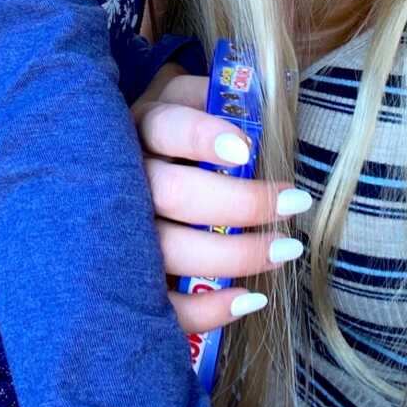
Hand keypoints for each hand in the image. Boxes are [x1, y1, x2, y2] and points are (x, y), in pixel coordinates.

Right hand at [134, 71, 310, 333]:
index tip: (245, 149)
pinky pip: (161, 305)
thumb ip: (216, 96)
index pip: (165, 128)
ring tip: (287, 250)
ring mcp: (118, 235)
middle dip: (241, 203)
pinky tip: (248, 300)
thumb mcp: (185, 101)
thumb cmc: (172, 135)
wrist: (113, 172)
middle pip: (175, 194)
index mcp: (140, 129)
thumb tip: (261, 103)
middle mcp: (123, 180)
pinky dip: (205, 311)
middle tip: (293, 204)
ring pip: (169, 251)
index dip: (202, 136)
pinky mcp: (126, 281)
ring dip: (235, 255)